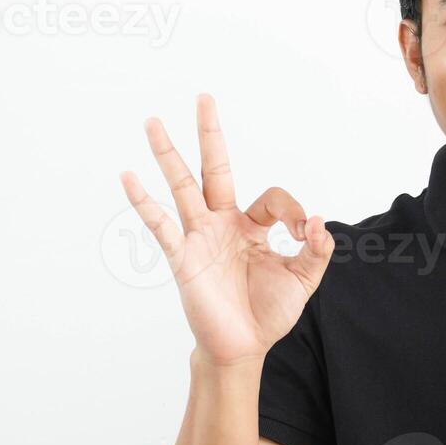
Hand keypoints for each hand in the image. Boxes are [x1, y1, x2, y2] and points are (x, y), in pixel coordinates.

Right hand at [119, 94, 333, 364]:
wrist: (243, 347)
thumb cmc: (268, 313)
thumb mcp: (303, 279)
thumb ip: (316, 249)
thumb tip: (317, 218)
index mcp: (252, 227)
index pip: (273, 198)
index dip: (292, 211)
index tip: (303, 234)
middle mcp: (223, 224)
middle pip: (215, 169)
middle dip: (210, 134)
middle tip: (204, 97)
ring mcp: (200, 236)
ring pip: (183, 186)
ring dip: (168, 154)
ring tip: (152, 121)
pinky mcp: (182, 256)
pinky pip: (161, 225)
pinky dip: (144, 202)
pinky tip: (128, 176)